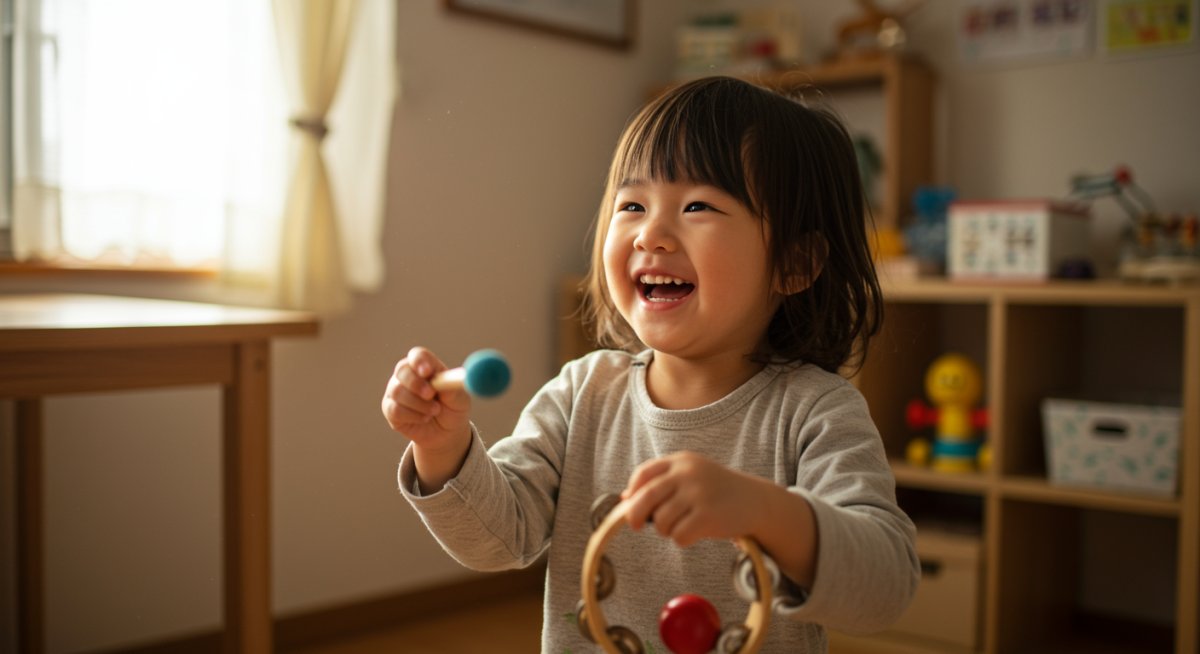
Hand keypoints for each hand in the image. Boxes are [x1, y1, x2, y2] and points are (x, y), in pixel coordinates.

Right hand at [381, 347, 472, 490]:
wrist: (447, 433)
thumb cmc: (453, 408)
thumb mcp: (459, 398)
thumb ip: (452, 387)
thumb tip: (447, 380)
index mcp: (425, 366)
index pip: (417, 355)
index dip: (420, 361)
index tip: (428, 372)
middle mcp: (407, 375)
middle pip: (402, 370)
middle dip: (416, 383)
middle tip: (430, 395)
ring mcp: (396, 391)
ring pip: (398, 392)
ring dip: (419, 404)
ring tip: (435, 411)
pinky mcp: (390, 410)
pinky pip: (395, 410)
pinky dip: (413, 416)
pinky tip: (424, 418)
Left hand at [620, 452, 766, 548]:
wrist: (756, 500)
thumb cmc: (717, 491)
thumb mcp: (691, 476)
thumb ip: (661, 483)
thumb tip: (625, 498)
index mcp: (681, 461)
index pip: (644, 473)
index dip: (632, 492)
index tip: (631, 504)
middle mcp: (688, 474)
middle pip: (646, 498)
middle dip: (635, 516)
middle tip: (637, 526)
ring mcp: (698, 494)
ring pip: (661, 521)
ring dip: (666, 530)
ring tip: (682, 525)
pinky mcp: (708, 516)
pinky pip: (678, 536)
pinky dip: (682, 540)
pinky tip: (695, 533)